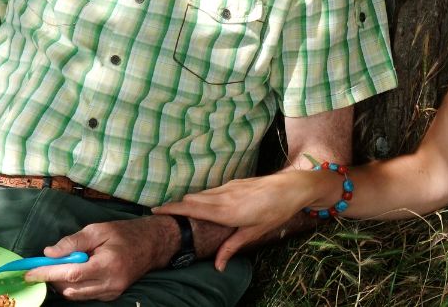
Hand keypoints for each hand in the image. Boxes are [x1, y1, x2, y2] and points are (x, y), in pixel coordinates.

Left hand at [24, 216, 175, 300]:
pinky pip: (85, 295)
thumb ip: (74, 241)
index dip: (47, 274)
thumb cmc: (125, 233)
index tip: (29, 272)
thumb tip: (49, 252)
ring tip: (65, 266)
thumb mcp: (99, 230)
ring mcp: (112, 291)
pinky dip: (76, 286)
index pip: (71, 274)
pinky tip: (79, 272)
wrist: (152, 244)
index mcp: (108, 263)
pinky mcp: (112, 295)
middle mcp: (110, 282)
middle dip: (54, 277)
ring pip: (76, 295)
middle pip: (70, 288)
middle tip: (48, 264)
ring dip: (64, 283)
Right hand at [153, 170, 313, 269]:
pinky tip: (202, 202)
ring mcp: (229, 187)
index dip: (171, 208)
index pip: (191, 207)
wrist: (292, 187)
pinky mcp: (235, 182)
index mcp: (226, 211)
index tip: (155, 210)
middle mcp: (224, 196)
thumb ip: (232, 247)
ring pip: (202, 193)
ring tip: (177, 210)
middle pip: (192, 199)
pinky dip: (202, 196)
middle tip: (160, 214)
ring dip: (189, 200)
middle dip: (175, 205)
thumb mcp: (254, 232)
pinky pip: (212, 190)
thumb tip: (217, 266)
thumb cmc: (276, 211)